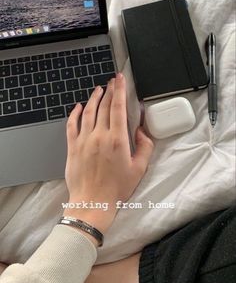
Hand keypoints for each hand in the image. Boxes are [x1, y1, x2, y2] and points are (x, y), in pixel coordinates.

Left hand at [63, 74, 153, 235]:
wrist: (92, 203)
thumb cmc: (117, 188)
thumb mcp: (139, 169)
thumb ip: (145, 146)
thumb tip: (141, 131)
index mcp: (117, 140)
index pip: (117, 108)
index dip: (119, 90)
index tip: (120, 79)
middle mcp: (99, 136)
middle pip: (103, 107)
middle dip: (109, 91)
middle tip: (112, 81)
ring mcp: (84, 140)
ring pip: (88, 112)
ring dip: (93, 98)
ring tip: (98, 89)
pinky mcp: (73, 147)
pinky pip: (72, 125)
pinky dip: (75, 113)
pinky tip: (78, 106)